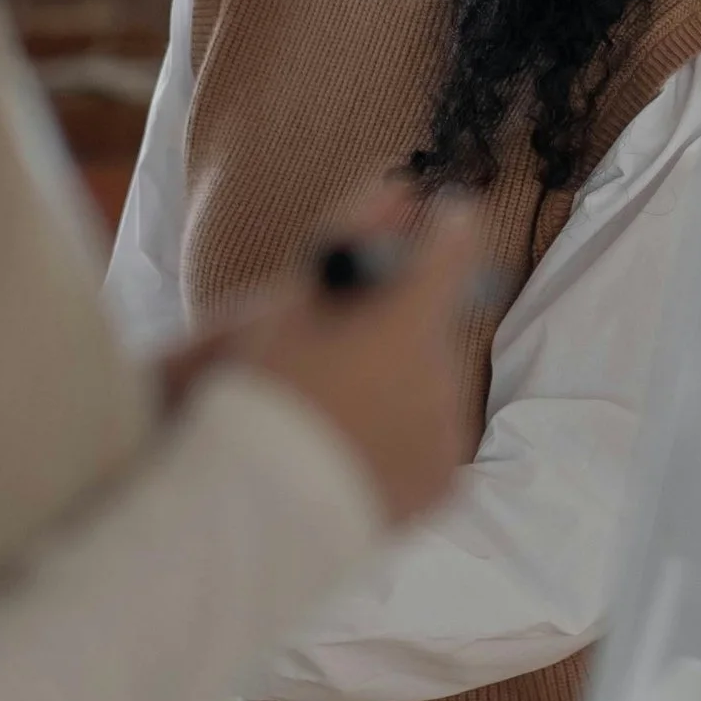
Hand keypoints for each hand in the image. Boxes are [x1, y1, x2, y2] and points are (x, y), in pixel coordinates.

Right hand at [215, 186, 480, 525]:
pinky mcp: (445, 486)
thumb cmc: (252, 399)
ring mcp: (447, 438)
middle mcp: (441, 381)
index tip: (439, 217)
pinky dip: (406, 433)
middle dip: (402, 322)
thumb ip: (349, 235)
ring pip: (434, 383)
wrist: (246, 517)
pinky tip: (355, 444)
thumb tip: (397, 184)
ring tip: (337, 404)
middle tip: (345, 344)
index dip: (446, 228)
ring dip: (401, 380)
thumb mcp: (286, 304)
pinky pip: (434, 438)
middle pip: (435, 326)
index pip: (454, 249)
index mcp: (404, 328)